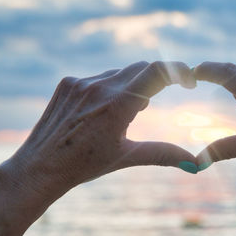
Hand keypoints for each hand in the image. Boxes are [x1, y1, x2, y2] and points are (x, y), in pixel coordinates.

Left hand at [0, 61, 198, 235]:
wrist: (40, 167)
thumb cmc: (84, 166)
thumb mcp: (126, 157)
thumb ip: (163, 154)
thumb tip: (196, 163)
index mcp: (117, 105)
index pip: (157, 72)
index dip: (180, 71)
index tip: (190, 81)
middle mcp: (98, 87)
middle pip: (141, 68)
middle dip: (156, 81)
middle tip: (147, 109)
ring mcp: (80, 82)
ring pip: (120, 73)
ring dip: (131, 86)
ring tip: (122, 115)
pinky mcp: (68, 82)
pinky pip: (100, 77)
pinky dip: (110, 87)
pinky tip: (101, 110)